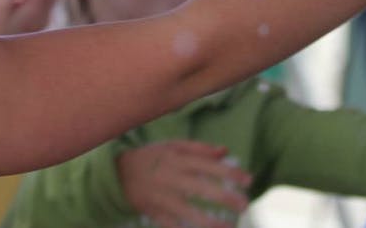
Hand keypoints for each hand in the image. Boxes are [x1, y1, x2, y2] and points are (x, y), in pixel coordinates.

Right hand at [117, 141, 253, 227]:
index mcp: (177, 159)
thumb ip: (199, 149)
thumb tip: (225, 152)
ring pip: (187, 211)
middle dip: (224, 197)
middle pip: (200, 188)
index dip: (229, 173)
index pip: (208, 166)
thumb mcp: (172, 146)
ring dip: (209, 222)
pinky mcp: (154, 213)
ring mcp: (162, 198)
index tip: (248, 180)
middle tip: (245, 205)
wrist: (118, 173)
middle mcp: (171, 178)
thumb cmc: (151, 157)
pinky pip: (171, 226)